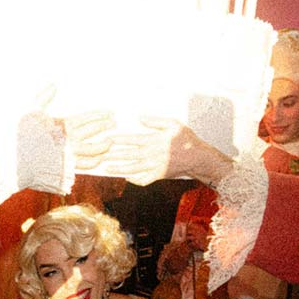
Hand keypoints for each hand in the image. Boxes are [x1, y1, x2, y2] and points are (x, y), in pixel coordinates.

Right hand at [33, 85, 116, 170]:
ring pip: (94, 149)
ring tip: (110, 141)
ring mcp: (70, 153)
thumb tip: (53, 84)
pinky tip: (99, 158)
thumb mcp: (32, 112)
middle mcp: (70, 138)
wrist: (19, 158)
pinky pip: (86, 164)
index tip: (109, 113)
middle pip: (93, 131)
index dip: (99, 115)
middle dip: (105, 126)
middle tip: (114, 123)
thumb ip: (43, 97)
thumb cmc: (25, 135)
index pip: (87, 118)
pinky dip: (94, 161)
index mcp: (63, 125)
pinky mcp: (68, 166)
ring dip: (103, 145)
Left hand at [101, 116, 232, 185]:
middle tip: (99, 154)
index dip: (117, 139)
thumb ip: (155, 121)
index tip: (106, 138)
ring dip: (119, 168)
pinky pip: (144, 180)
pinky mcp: (159, 176)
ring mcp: (154, 166)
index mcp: (153, 141)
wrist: (199, 157)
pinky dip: (135, 180)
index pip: (131, 139)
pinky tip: (127, 178)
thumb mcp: (173, 124)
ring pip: (132, 168)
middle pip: (128, 154)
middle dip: (113, 154)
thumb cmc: (186, 139)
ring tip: (107, 168)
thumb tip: (140, 118)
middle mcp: (151, 154)